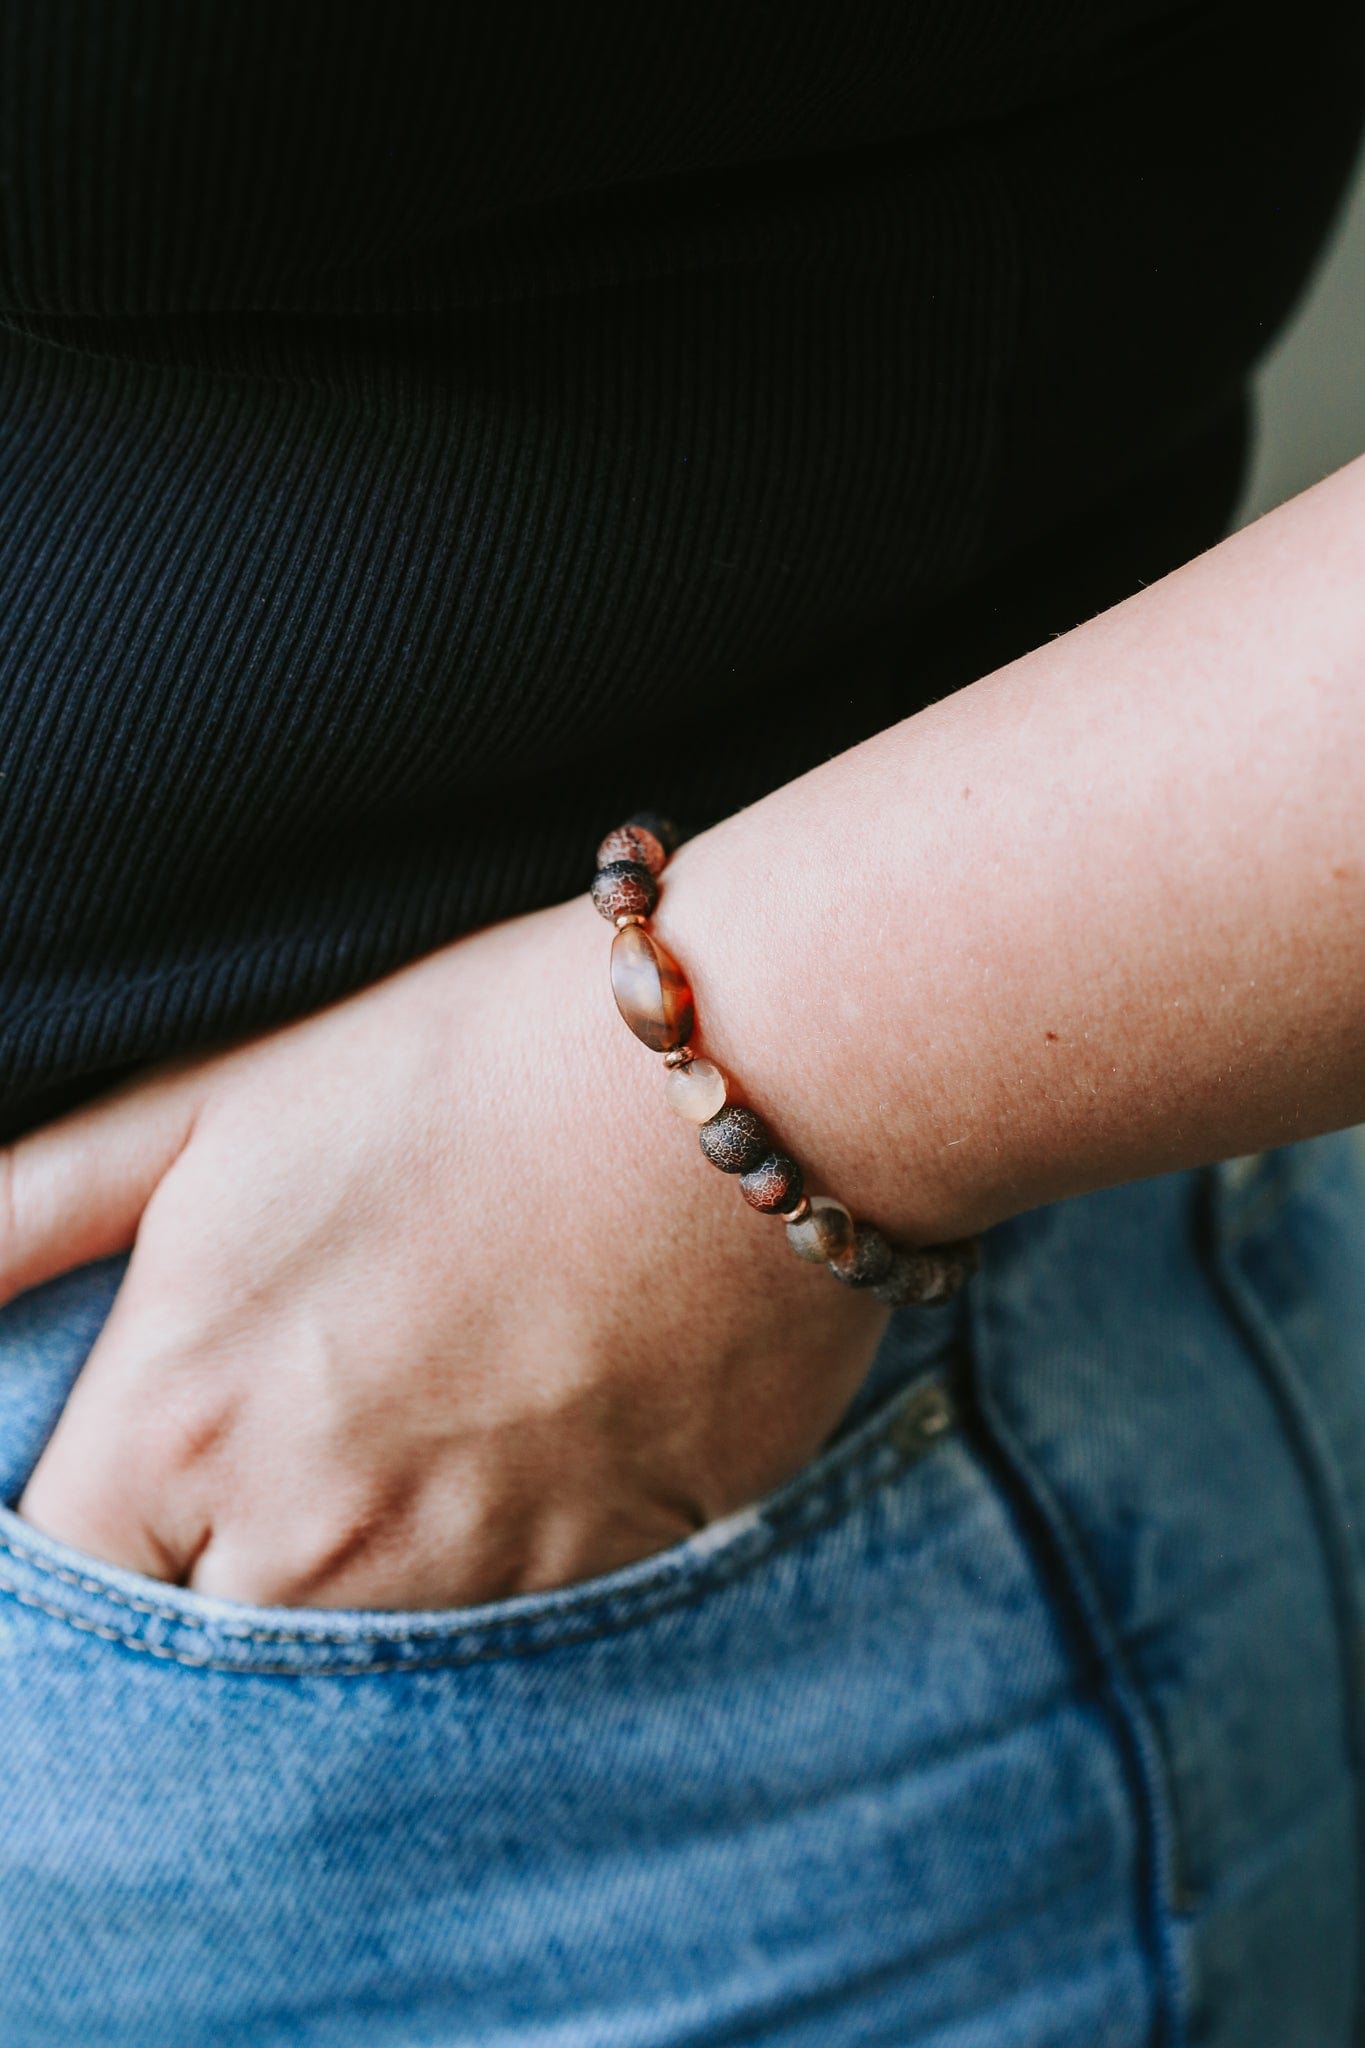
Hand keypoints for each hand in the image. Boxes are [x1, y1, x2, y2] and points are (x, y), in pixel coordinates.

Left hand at [5, 894, 886, 1608]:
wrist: (744, 1071)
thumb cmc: (467, 1063)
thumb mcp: (219, 1103)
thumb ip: (32, 1208)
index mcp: (186, 1421)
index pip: (61, 1583)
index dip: (88, 1546)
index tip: (138, 1494)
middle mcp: (312, 1539)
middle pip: (205, 1657)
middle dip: (219, 1581)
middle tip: (295, 1453)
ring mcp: (470, 1580)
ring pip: (361, 1663)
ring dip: (363, 1579)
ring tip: (418, 1432)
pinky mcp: (609, 1582)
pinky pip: (512, 1638)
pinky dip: (499, 1568)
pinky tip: (531, 1440)